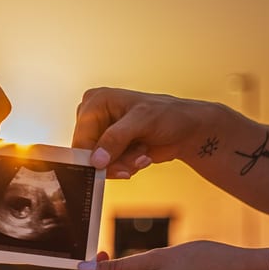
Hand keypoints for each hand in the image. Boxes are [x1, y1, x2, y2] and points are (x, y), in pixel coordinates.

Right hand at [72, 87, 220, 177]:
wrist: (187, 131)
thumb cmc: (169, 115)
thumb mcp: (142, 121)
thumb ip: (116, 138)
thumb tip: (95, 159)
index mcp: (96, 101)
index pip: (81, 135)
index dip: (91, 155)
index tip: (106, 166)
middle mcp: (95, 117)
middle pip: (88, 153)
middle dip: (114, 160)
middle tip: (137, 156)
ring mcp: (103, 135)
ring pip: (100, 164)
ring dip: (124, 164)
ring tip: (143, 153)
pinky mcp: (112, 150)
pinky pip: (110, 168)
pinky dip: (128, 166)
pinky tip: (143, 155)